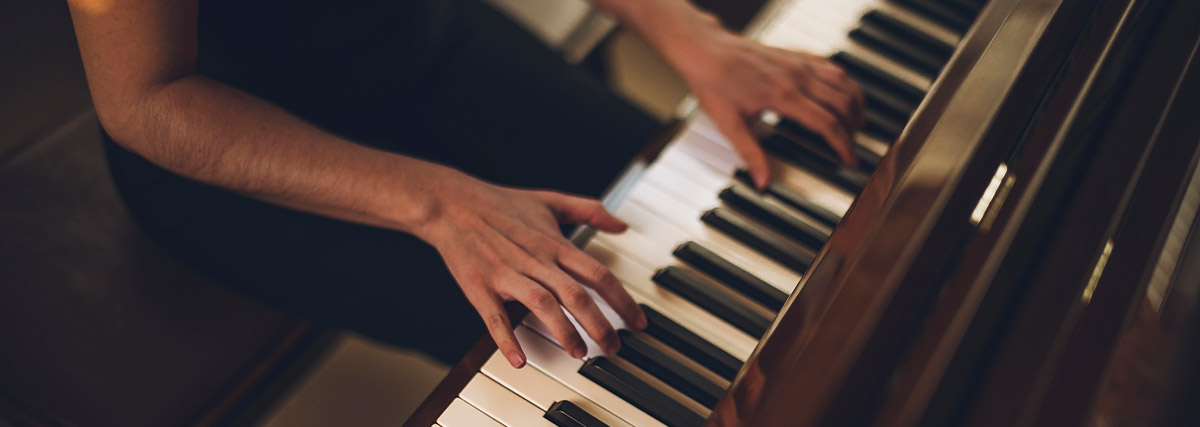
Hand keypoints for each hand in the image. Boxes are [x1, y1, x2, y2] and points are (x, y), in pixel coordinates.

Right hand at [416, 171, 647, 367]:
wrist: (452, 204)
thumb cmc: (501, 204)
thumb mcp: (550, 200)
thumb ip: (589, 210)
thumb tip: (622, 224)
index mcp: (554, 243)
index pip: (597, 274)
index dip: (622, 300)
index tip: (638, 322)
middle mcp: (535, 260)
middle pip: (575, 294)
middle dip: (599, 324)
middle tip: (614, 347)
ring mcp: (507, 274)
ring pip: (542, 305)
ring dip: (562, 331)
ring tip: (577, 353)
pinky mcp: (480, 287)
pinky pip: (495, 317)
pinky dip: (506, 339)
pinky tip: (518, 359)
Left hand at [647, 10, 865, 187]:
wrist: (705, 49)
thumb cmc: (714, 82)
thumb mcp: (729, 124)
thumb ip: (751, 154)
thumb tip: (763, 182)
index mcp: (784, 95)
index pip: (827, 124)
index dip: (843, 145)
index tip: (850, 160)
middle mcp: (797, 76)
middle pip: (842, 104)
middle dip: (853, 128)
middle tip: (852, 147)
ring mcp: (798, 62)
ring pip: (842, 82)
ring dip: (855, 103)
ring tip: (858, 123)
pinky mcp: (794, 54)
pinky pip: (830, 66)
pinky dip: (844, 82)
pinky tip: (843, 92)